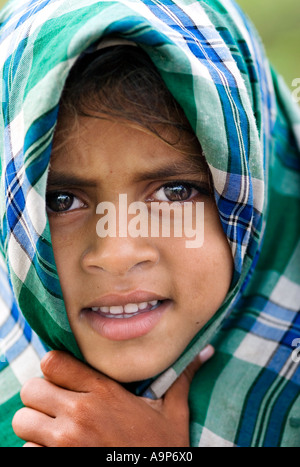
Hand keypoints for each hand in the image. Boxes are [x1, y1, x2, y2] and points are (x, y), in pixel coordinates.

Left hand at [12, 346, 213, 446]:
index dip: (54, 368)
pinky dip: (37, 453)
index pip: (53, 362)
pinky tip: (59, 454)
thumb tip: (204, 351)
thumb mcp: (173, 413)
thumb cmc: (163, 451)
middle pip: (31, 390)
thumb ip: (181, 378)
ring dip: (35, 429)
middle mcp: (78, 415)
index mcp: (103, 393)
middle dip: (40, 398)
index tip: (64, 378)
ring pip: (24, 423)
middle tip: (57, 408)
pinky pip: (27, 454)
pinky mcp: (57, 466)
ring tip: (55, 433)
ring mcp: (64, 445)